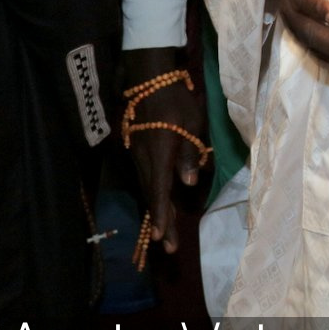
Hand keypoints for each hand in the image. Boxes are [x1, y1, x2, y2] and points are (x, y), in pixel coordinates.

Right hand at [119, 45, 208, 256]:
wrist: (148, 81)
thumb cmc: (176, 101)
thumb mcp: (191, 124)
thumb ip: (189, 154)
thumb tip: (188, 183)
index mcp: (159, 153)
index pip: (159, 189)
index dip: (161, 214)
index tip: (159, 237)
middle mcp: (144, 159)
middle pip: (152, 195)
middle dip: (161, 222)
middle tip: (169, 248)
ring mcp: (137, 157)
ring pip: (148, 189)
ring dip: (157, 211)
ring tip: (166, 234)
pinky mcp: (137, 153)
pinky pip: (146, 179)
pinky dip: (154, 195)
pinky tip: (161, 205)